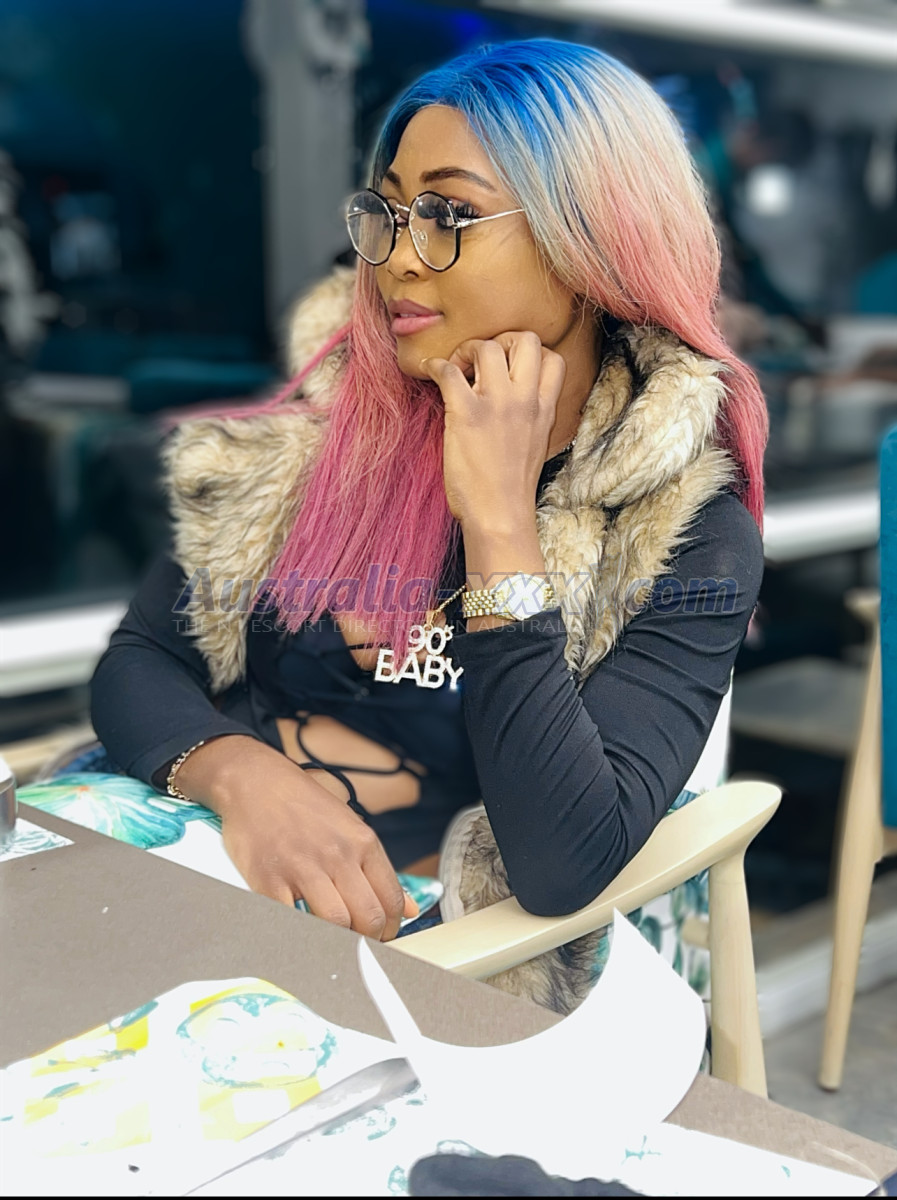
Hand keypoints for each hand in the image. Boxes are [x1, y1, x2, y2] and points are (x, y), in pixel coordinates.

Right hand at [180, 737, 417, 939]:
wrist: (256, 782)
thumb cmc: (305, 804)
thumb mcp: (351, 826)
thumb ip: (379, 870)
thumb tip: (411, 909)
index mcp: (363, 842)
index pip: (392, 899)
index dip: (391, 928)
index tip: (382, 936)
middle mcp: (338, 855)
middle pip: (368, 918)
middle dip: (369, 941)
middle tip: (359, 945)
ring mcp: (303, 868)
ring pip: (337, 923)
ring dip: (339, 941)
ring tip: (334, 941)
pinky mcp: (269, 880)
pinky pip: (292, 921)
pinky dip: (301, 935)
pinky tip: (303, 934)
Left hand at [421, 332, 565, 527]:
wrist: (498, 514)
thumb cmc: (511, 487)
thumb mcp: (536, 445)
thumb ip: (531, 417)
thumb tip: (514, 400)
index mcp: (544, 409)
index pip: (553, 359)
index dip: (530, 353)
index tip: (509, 367)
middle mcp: (525, 400)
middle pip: (526, 339)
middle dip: (502, 339)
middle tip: (482, 361)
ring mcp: (496, 404)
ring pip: (487, 346)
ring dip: (467, 351)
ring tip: (457, 370)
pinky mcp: (466, 413)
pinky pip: (448, 370)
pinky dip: (436, 365)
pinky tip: (431, 373)